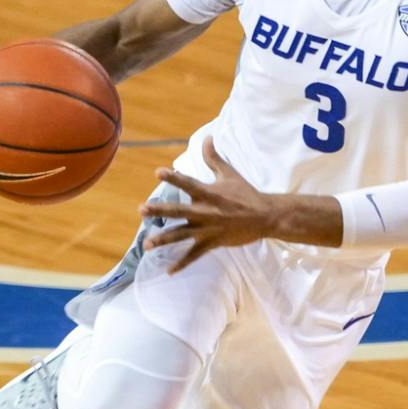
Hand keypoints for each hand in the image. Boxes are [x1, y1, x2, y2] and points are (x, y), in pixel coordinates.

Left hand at [143, 137, 275, 270]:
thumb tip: (207, 137)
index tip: (158, 172)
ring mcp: (208, 229)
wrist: (265, 216)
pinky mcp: (213, 243)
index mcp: (209, 193)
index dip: (173, 177)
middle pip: (178, 211)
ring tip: (146, 244)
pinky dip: (182, 264)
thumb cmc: (245, 193)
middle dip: (159, 211)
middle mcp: (205, 211)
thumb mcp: (229, 173)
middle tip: (142, 210)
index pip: (187, 183)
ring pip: (182, 235)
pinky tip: (168, 271)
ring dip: (163, 240)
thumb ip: (214, 158)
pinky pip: (194, 255)